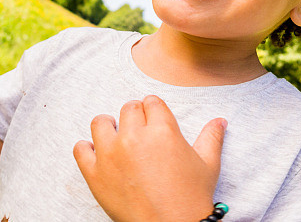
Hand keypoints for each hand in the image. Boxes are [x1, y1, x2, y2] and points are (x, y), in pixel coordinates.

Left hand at [73, 95, 225, 221]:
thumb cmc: (192, 197)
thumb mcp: (208, 165)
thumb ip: (212, 137)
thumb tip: (220, 121)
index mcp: (163, 130)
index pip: (151, 102)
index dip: (154, 109)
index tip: (154, 118)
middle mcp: (135, 137)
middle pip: (128, 108)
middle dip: (135, 116)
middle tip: (139, 130)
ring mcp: (111, 155)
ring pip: (101, 123)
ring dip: (109, 126)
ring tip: (116, 136)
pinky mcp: (95, 174)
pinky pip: (80, 149)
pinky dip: (87, 148)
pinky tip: (98, 154)